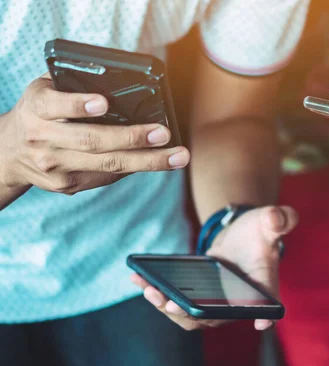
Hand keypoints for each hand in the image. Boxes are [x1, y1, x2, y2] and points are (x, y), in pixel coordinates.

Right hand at [0, 74, 189, 194]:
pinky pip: (107, 177)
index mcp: (37, 109)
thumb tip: (122, 84)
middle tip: (163, 134)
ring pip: (106, 165)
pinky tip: (158, 161)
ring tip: (178, 156)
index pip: (55, 105)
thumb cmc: (39, 112)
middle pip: (91, 141)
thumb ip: (73, 85)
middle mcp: (43, 140)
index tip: (104, 103)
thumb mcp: (45, 91)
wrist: (8, 152)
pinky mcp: (66, 185)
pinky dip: (135, 168)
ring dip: (147, 161)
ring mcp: (54, 167)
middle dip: (132, 138)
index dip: (79, 105)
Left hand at [132, 205, 298, 330]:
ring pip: (190, 316)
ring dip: (168, 307)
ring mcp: (214, 304)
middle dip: (190, 314)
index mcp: (262, 288)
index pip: (269, 307)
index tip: (261, 323)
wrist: (240, 235)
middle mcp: (237, 303)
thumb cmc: (259, 231)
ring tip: (149, 289)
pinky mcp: (195, 298)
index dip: (265, 316)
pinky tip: (137, 278)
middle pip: (215, 318)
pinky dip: (157, 294)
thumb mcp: (269, 222)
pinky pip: (176, 303)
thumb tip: (276, 218)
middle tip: (171, 303)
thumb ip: (279, 219)